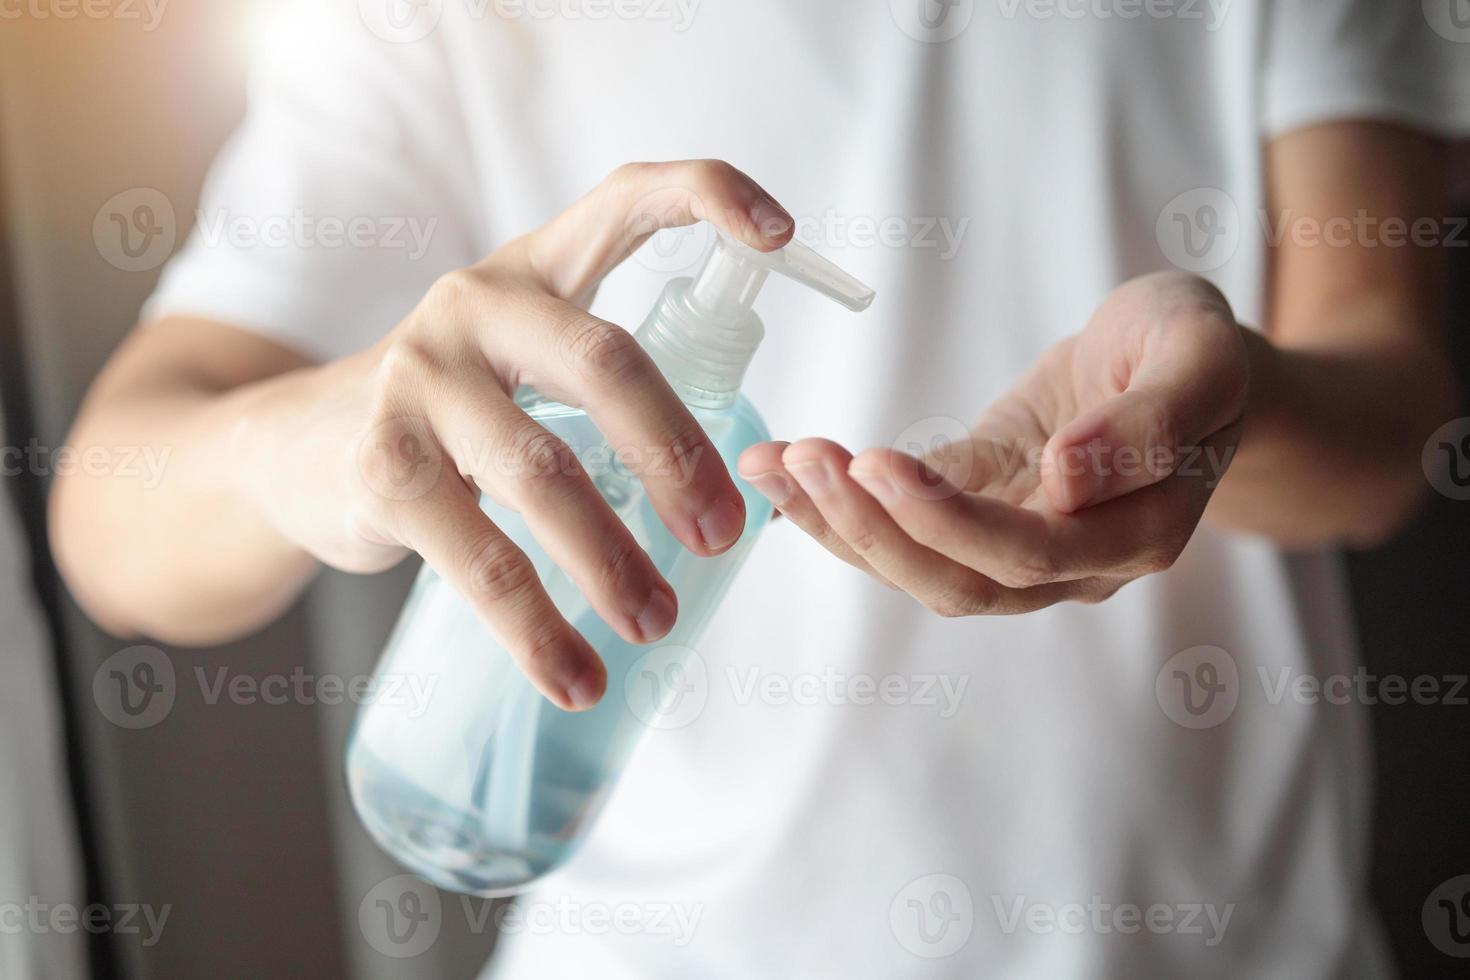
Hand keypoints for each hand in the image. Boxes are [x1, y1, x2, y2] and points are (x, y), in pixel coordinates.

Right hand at [236, 161, 794, 708]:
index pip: (622, 200)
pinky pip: (479, 560)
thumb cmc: (447, 415)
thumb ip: (600, 396)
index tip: (783, 232)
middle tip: (722, 538)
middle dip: (677, 455)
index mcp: (532, 272)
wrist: (291, 448)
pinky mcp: (381, 464)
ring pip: (543, 472)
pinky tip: (573, 677)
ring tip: (655, 625)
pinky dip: (535, 631)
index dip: (705, 197)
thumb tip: (727, 510)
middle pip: (606, 362)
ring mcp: (420, 379)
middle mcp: (475, 304)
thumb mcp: (518, 369)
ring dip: (613, 560)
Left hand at [738, 272, 1250, 614]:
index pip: (1030, 554)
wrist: (1175, 360)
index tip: (879, 464)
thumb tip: (1068, 481)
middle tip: (804, 459)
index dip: (948, 522)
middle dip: (873, 527)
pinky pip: (901, 527)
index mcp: (1138, 534)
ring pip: (919, 567)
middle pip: (959, 580)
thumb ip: (1150, 423)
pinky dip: (838, 504)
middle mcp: (1073, 564)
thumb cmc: (1196, 350)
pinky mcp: (972, 512)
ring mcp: (1016, 545)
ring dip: (840, 523)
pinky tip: (781, 469)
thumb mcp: (1200, 357)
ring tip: (776, 462)